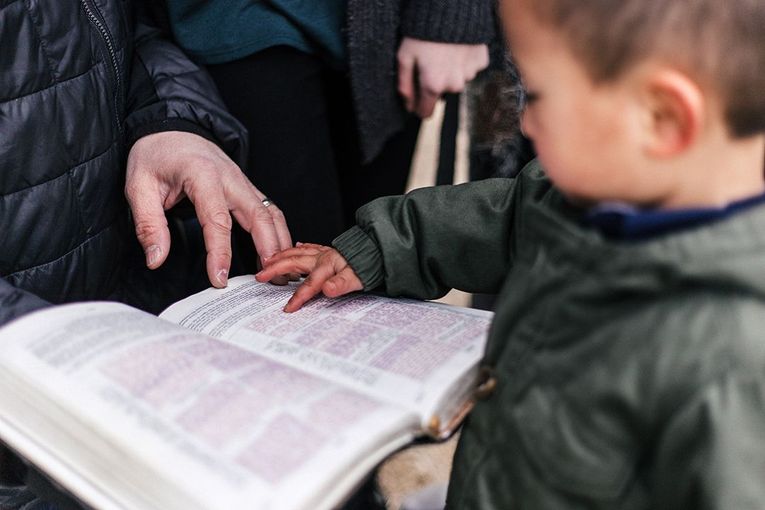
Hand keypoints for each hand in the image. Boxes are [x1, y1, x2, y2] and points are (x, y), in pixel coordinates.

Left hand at [126, 131, 291, 287]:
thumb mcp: (139, 186)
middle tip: (270, 280)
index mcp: (203, 175)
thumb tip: (156, 259)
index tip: (219, 279)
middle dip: (268, 250)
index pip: (217, 220)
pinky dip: (278, 233)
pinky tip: (278, 253)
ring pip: (272, 214)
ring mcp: (243, 182)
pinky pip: (270, 211)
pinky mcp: (247, 188)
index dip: (220, 253)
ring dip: (280, 243)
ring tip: (281, 272)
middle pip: (259, 216)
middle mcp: (230, 178)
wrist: (171, 128)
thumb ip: (149, 224)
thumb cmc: (156, 155)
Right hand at [255, 243, 362, 311]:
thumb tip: (327, 290)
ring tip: (268, 260)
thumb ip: (342, 284)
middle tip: (261, 275)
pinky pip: (310, 247)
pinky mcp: (329, 250)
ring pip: (298, 252)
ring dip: (282, 256)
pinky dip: (299, 247)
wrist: (381, 249)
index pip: (309, 284)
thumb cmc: (370, 265)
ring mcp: (325, 252)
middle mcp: (323, 257)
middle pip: (294, 262)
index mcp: (328, 265)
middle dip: (276, 269)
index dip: (298, 297)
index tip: (288, 309)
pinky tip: (296, 246)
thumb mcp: (359, 278)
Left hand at [397, 38, 488, 117]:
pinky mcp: (480, 62)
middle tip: (430, 64)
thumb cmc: (423, 32)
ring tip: (444, 53)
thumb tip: (408, 105)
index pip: (426, 112)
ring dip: (450, 72)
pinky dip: (463, 61)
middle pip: (442, 94)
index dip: (419, 107)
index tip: (416, 99)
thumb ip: (404, 84)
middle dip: (435, 84)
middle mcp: (453, 84)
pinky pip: (470, 68)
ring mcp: (469, 74)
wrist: (451, 9)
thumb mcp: (404, 57)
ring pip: (457, 80)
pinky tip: (457, 49)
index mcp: (433, 85)